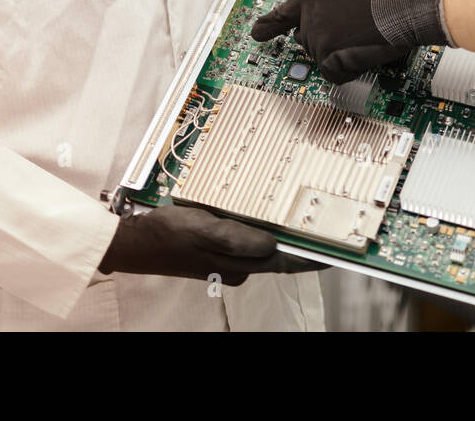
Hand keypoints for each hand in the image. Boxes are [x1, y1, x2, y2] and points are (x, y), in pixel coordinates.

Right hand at [97, 204, 327, 282]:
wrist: (136, 242)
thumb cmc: (171, 235)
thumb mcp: (207, 231)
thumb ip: (240, 238)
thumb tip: (274, 244)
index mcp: (240, 264)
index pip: (286, 263)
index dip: (312, 258)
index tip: (338, 252)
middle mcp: (237, 265)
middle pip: (277, 254)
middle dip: (299, 242)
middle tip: (322, 224)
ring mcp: (225, 258)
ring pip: (261, 244)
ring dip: (280, 232)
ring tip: (299, 214)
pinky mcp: (214, 247)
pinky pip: (243, 236)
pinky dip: (257, 225)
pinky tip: (259, 210)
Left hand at [250, 0, 449, 83]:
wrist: (402, 7)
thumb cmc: (387, 0)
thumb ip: (327, 8)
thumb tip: (319, 29)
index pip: (283, 14)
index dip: (268, 26)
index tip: (256, 34)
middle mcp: (309, 15)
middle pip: (308, 43)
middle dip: (329, 44)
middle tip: (355, 33)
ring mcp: (316, 35)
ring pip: (322, 60)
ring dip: (341, 57)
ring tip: (363, 39)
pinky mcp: (325, 54)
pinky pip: (331, 74)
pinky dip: (347, 70)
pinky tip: (362, 53)